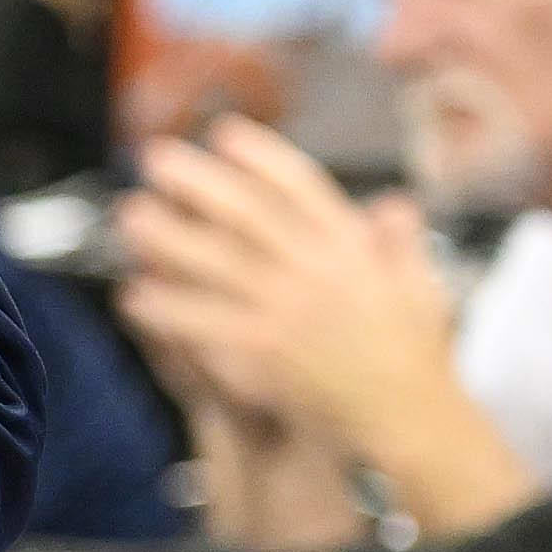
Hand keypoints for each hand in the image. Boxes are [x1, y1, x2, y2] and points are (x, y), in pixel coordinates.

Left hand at [113, 119, 535, 535]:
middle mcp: (315, 270)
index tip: (222, 133)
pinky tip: (132, 296)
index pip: (302, 186)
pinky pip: (203, 324)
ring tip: (128, 217)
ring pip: (214, 263)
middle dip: (196, 181)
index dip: (259, 156)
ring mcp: (286, 311)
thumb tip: (393, 202)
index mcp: (353, 247)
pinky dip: (166, 310)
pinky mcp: (264, 353)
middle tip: (153, 159)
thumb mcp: (423, 285)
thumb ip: (402, 240)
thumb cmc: (416, 353)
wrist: (410, 418)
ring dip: (167, 237)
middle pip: (246, 213)